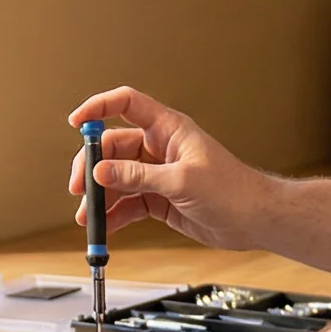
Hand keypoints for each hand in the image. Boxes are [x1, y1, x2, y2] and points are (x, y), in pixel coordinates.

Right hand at [67, 87, 272, 251]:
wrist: (254, 220)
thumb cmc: (232, 190)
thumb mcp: (181, 181)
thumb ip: (138, 177)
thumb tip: (102, 172)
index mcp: (168, 129)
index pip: (126, 104)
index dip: (99, 108)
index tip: (76, 123)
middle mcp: (159, 148)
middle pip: (112, 148)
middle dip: (92, 167)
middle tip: (79, 187)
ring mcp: (157, 174)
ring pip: (116, 179)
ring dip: (100, 197)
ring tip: (88, 217)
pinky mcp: (158, 199)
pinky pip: (127, 203)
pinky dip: (114, 215)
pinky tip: (106, 227)